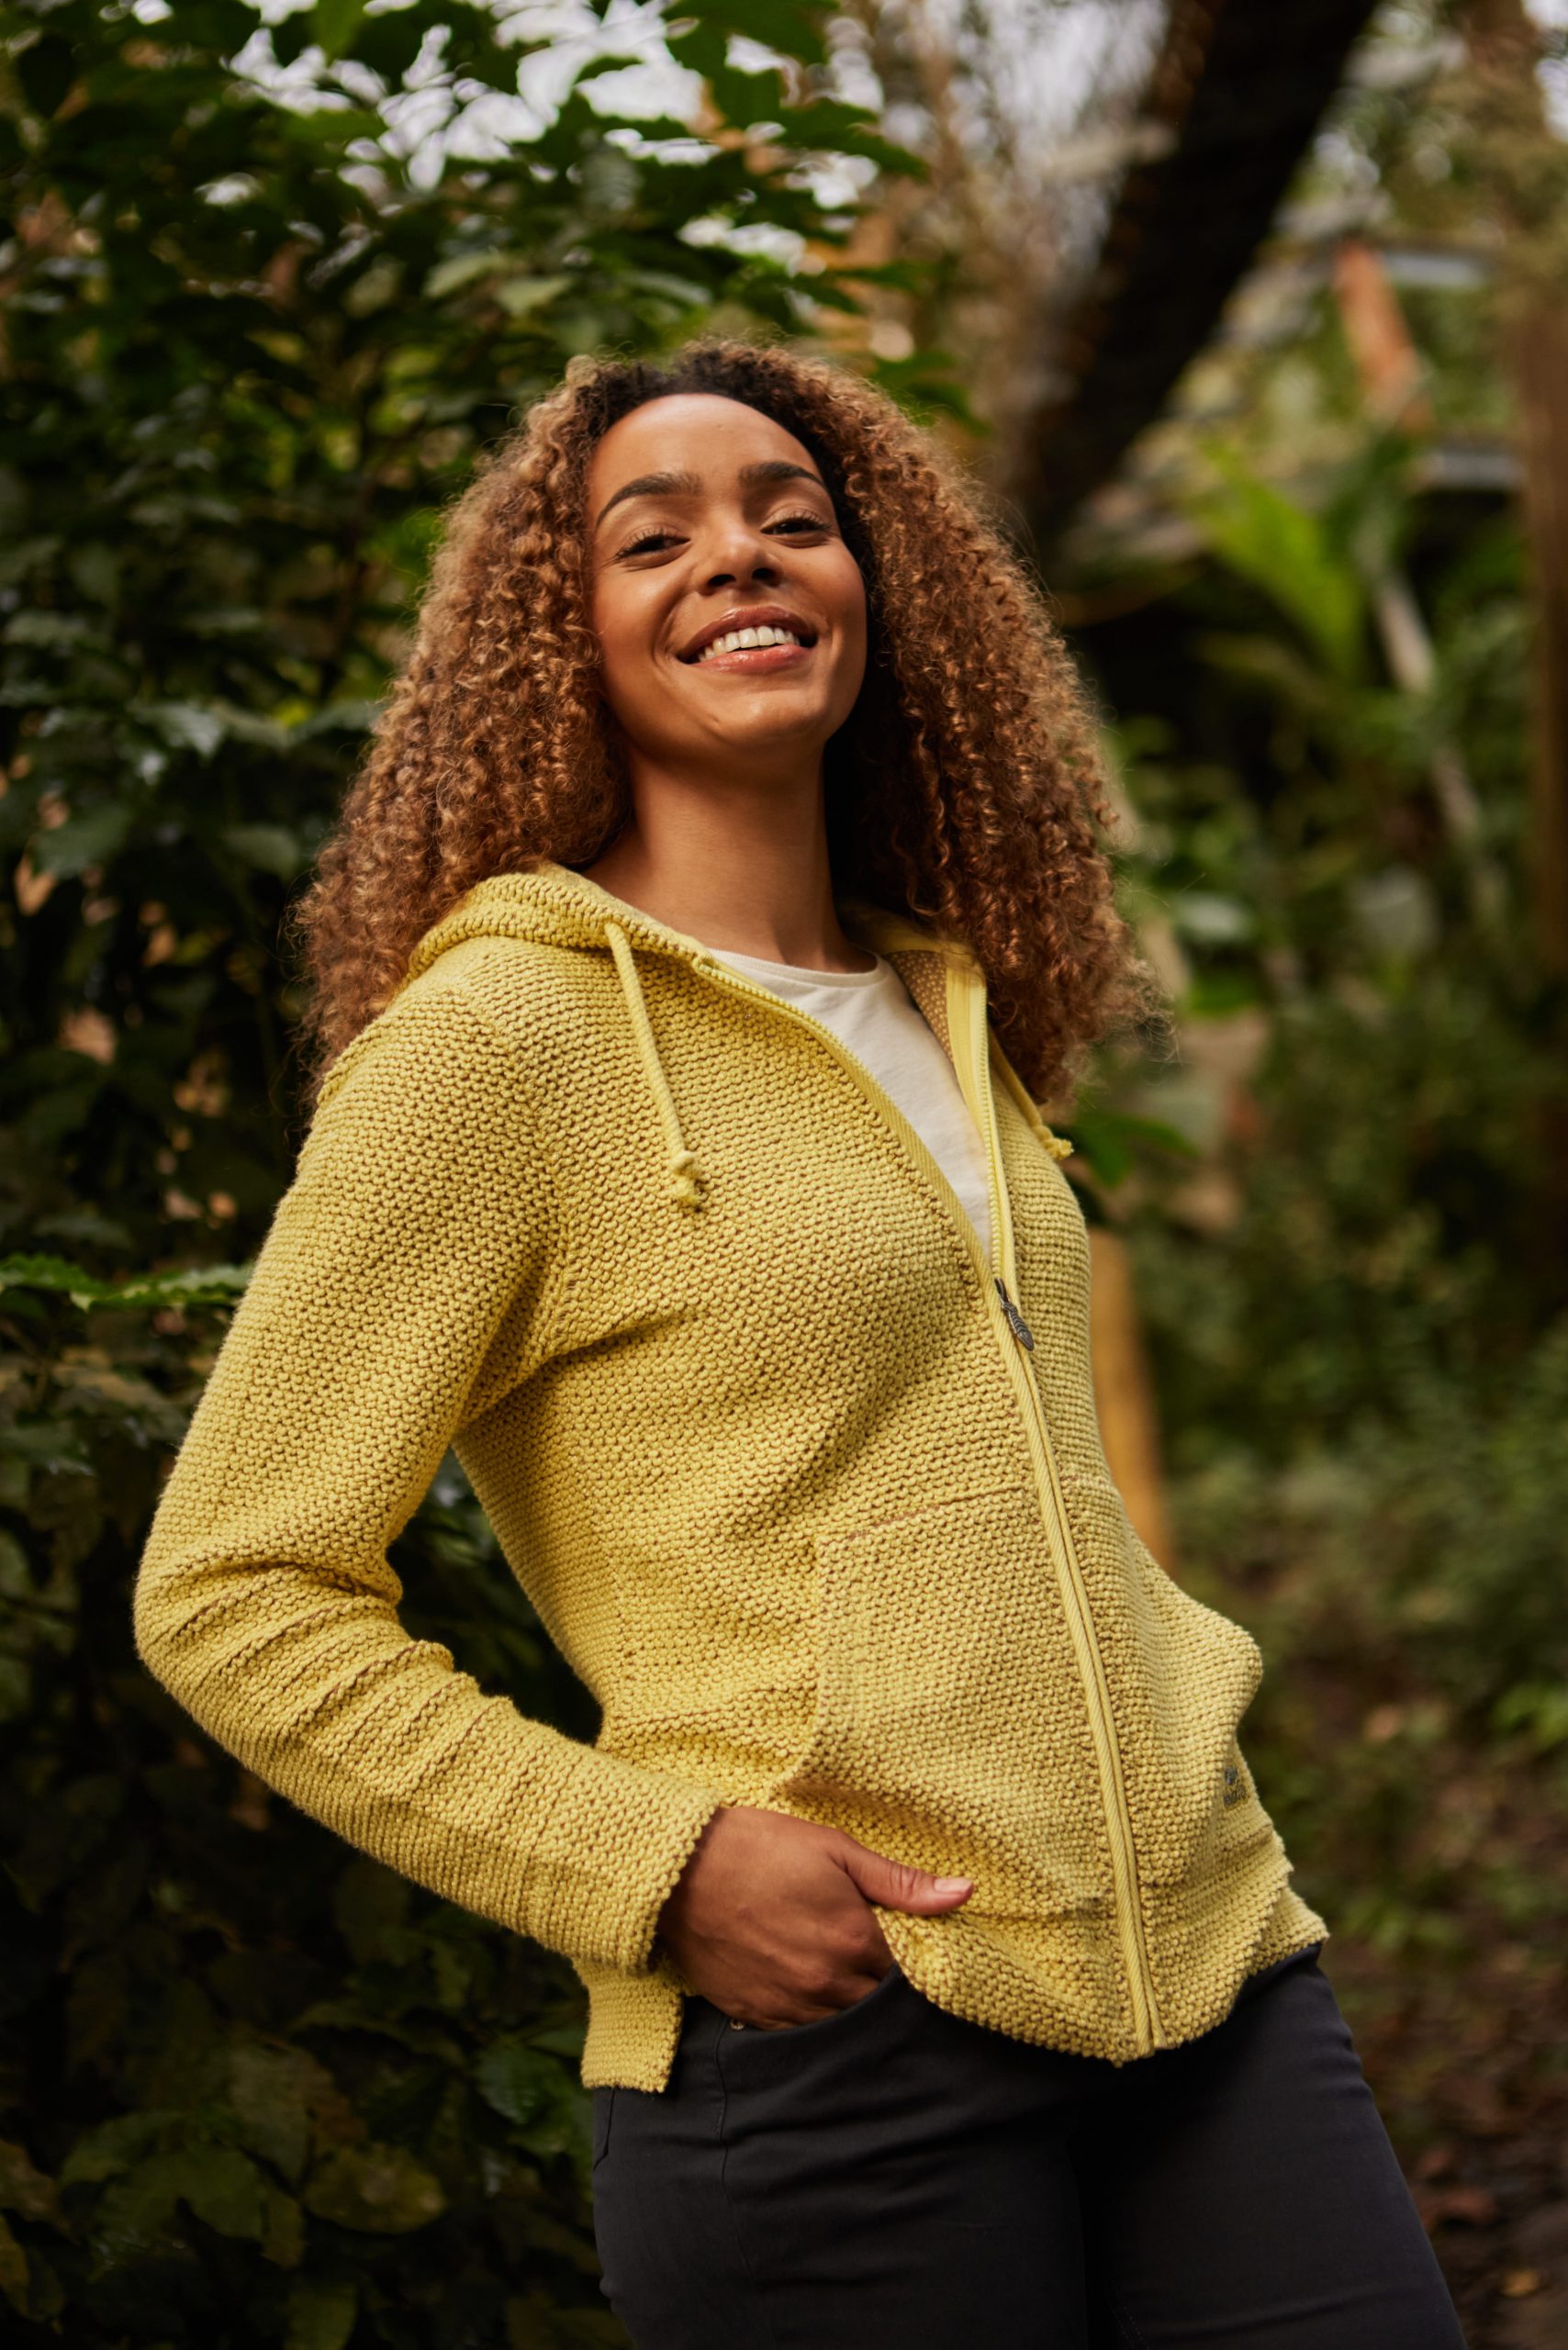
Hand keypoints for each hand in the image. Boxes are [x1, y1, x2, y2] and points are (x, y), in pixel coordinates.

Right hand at [653, 1804, 973, 2028]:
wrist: (680, 1871)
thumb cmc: (760, 1849)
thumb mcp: (834, 1849)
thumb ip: (900, 1881)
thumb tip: (963, 1893)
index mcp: (855, 1941)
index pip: (911, 1974)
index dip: (916, 1962)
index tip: (913, 1949)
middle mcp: (828, 1984)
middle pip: (880, 2006)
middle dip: (886, 1988)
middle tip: (877, 1963)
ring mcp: (790, 2006)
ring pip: (843, 2024)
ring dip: (851, 2006)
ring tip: (844, 1976)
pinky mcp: (756, 2016)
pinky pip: (801, 2034)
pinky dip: (813, 2016)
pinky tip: (809, 1989)